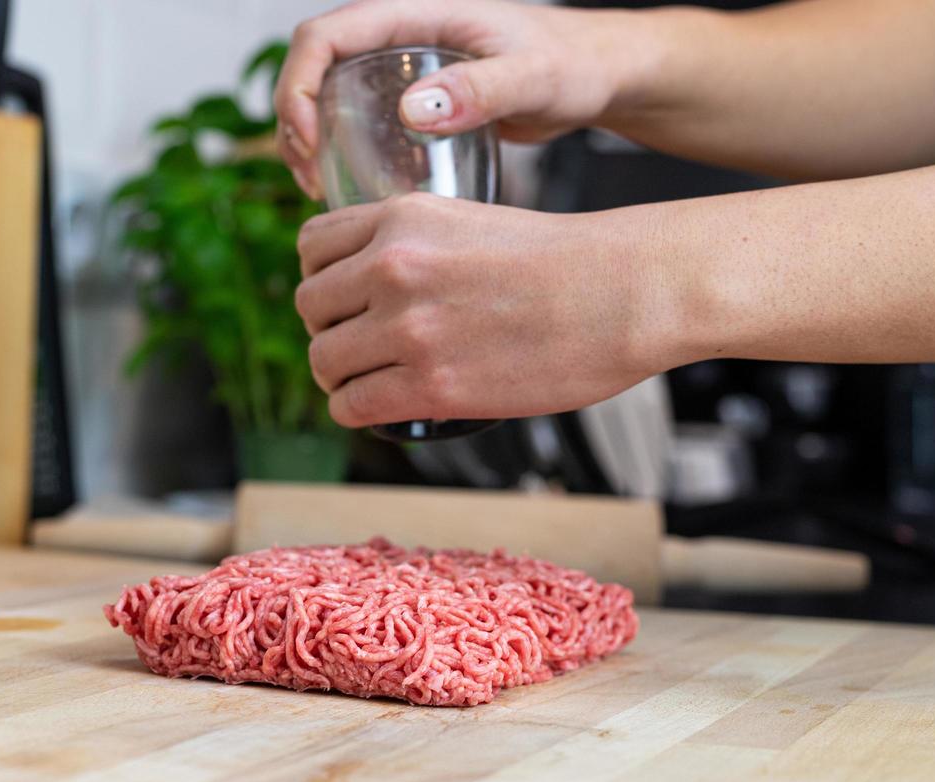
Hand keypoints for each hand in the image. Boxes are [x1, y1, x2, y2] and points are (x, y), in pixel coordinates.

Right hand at [274, 0, 626, 196]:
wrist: (597, 72)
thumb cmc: (575, 64)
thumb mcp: (535, 77)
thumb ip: (482, 90)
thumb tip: (412, 112)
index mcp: (416, 12)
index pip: (325, 35)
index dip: (299, 85)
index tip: (310, 141)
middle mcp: (400, 33)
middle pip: (314, 64)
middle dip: (295, 119)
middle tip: (308, 180)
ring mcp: (404, 65)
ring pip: (328, 91)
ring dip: (309, 139)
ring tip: (318, 191)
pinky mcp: (415, 96)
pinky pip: (357, 115)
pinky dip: (341, 150)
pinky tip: (354, 193)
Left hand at [295, 194, 671, 426]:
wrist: (625, 292)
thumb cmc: (567, 261)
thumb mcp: (473, 222)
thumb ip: (417, 244)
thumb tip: (377, 285)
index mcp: (403, 217)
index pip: (313, 246)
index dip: (324, 278)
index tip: (344, 300)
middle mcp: (393, 266)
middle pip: (310, 307)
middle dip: (329, 330)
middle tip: (359, 347)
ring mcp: (408, 328)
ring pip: (324, 361)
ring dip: (340, 376)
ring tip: (369, 382)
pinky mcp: (431, 386)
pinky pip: (351, 406)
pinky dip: (356, 411)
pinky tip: (378, 408)